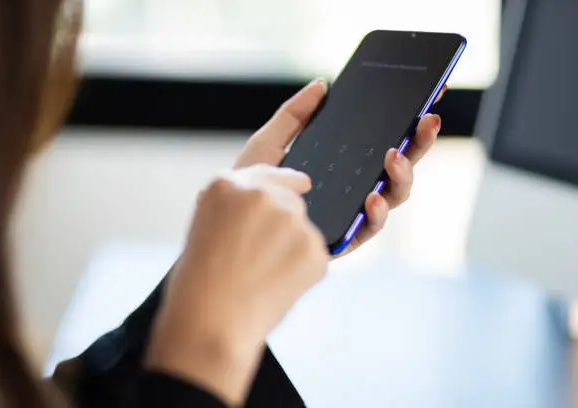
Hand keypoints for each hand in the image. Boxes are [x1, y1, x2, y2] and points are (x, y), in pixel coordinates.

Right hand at [147, 165, 327, 405]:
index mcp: (226, 186)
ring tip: (261, 279)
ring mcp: (291, 220)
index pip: (265, 174)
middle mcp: (261, 195)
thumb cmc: (198, 285)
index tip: (302, 182)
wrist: (211, 325)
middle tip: (260, 261)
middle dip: (283, 227)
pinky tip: (276, 288)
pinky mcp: (314, 248)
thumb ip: (236, 208)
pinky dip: (303, 272)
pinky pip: (314, 257)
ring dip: (292, 250)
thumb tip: (271, 206)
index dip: (285, 179)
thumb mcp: (204, 228)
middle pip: (290, 202)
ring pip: (303, 231)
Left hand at [234, 79, 445, 255]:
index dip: (407, 125)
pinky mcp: (343, 240)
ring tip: (393, 156)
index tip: (425, 102)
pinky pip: (370, 229)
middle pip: (397, 168)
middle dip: (418, 144)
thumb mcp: (269, 143)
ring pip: (393, 197)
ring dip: (401, 176)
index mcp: (343, 166)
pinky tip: (372, 196)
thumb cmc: (249, 188)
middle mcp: (353, 190)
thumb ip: (294, 115)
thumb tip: (322, 85)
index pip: (382, 144)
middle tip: (427, 120)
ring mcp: (351, 215)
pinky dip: (377, 213)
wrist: (229, 226)